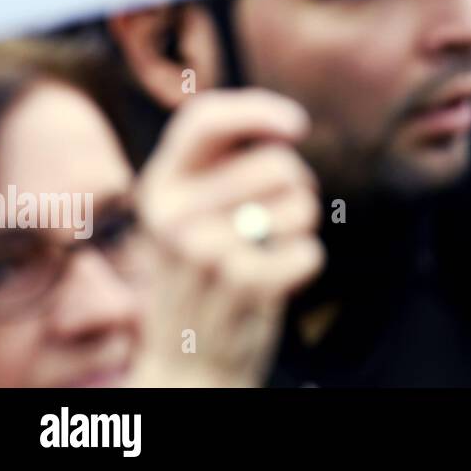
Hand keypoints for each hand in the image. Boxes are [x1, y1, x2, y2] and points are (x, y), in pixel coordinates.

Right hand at [128, 90, 323, 387]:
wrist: (185, 362)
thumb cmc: (207, 269)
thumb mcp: (197, 209)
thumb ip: (228, 163)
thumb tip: (289, 127)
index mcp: (161, 183)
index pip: (205, 118)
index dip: (258, 109)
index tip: (299, 126)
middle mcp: (172, 213)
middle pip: (278, 163)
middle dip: (298, 187)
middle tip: (275, 219)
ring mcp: (201, 250)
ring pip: (302, 206)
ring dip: (303, 225)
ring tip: (269, 250)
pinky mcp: (237, 285)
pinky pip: (310, 251)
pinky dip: (305, 263)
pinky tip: (275, 280)